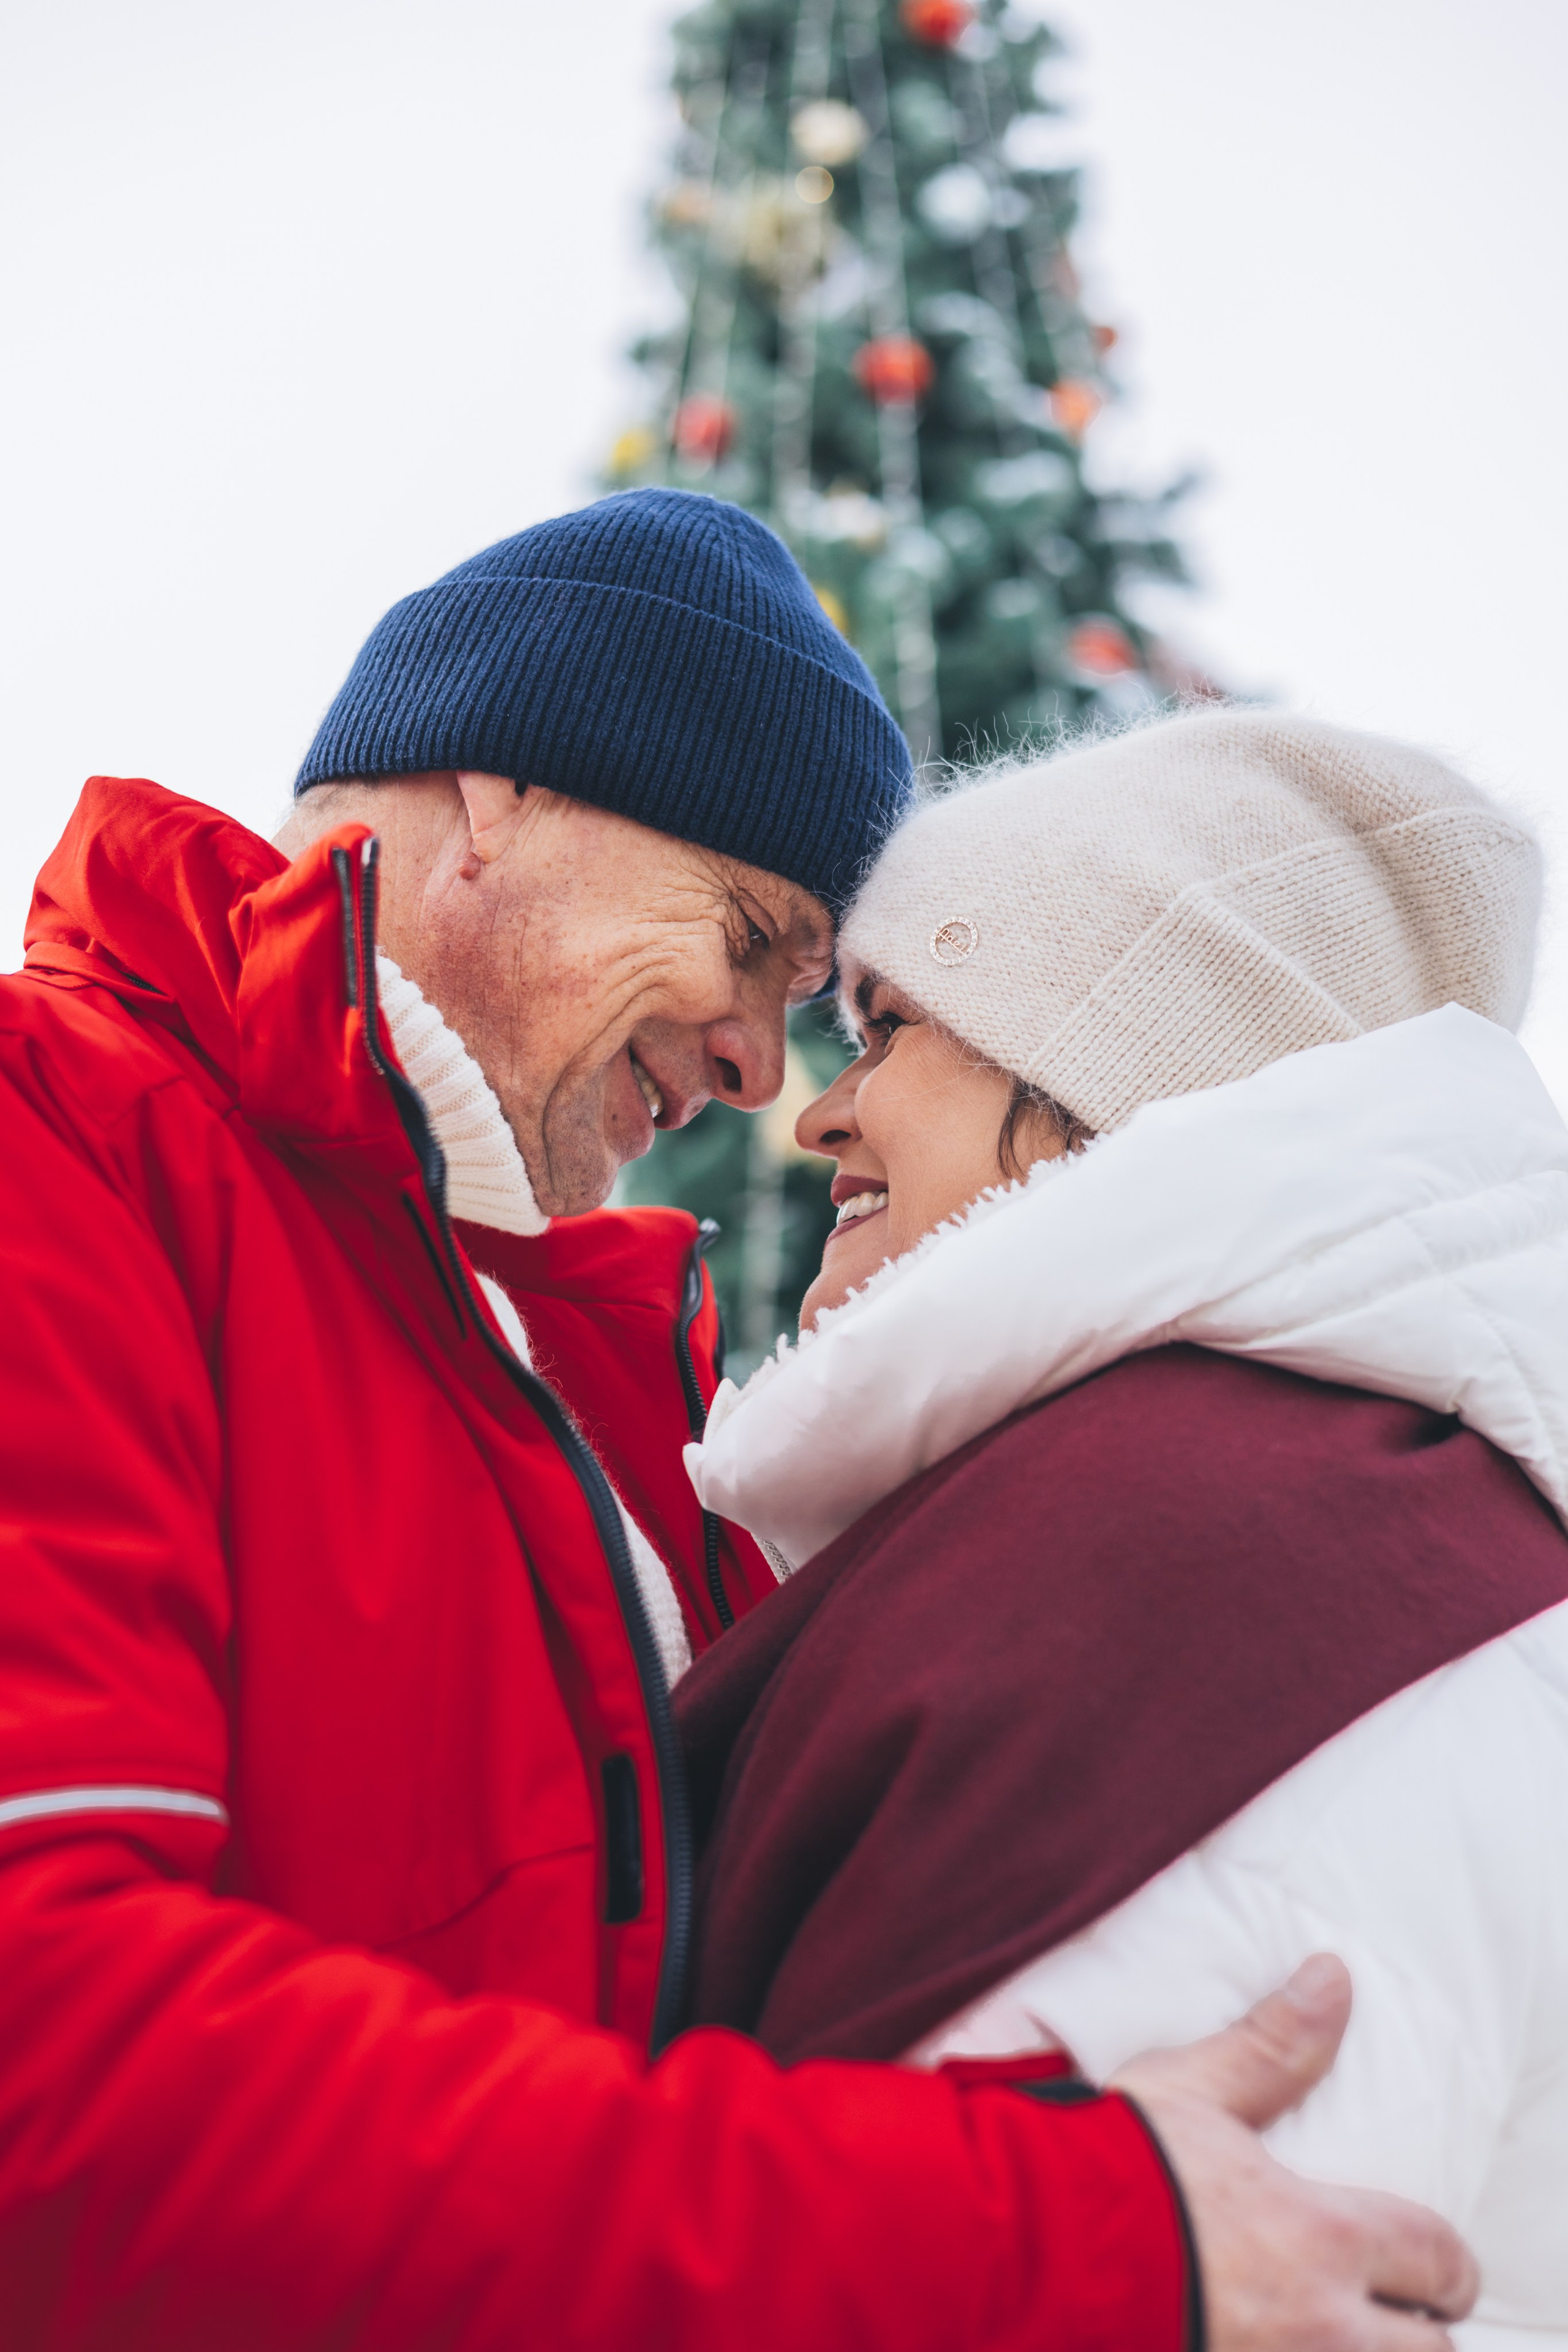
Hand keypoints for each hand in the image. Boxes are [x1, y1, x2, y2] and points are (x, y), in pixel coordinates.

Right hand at [1111, 1955, 1477, 2350]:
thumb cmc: (1108, 2164)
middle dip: (1421, 2334)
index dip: (1448, 2262)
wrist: (1023, 2248)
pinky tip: (1262, 2349)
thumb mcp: (1192, 2091)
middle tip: (1398, 2315)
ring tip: (1333, 2336)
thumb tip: (1333, 1977)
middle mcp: (1315, 2329)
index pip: (1435, 2257)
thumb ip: (1273, 2046)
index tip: (1438, 2267)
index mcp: (1318, 2239)